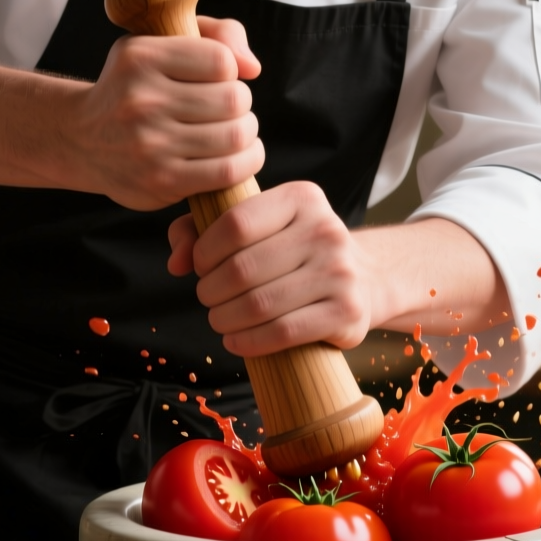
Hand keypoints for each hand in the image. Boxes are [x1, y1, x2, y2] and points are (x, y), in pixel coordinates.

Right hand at [74, 17, 263, 209]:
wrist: (81, 140)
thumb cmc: (135, 88)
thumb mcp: (160, 44)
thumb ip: (216, 35)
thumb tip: (252, 67)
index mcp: (141, 58)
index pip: (221, 60)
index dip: (230, 70)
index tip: (216, 80)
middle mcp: (142, 100)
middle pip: (234, 100)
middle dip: (241, 104)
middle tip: (228, 110)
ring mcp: (150, 144)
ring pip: (236, 136)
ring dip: (247, 134)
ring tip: (234, 131)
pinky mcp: (162, 181)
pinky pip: (228, 171)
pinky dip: (246, 162)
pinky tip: (236, 156)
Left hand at [166, 181, 378, 356]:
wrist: (364, 280)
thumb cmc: (294, 252)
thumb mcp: (258, 226)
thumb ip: (202, 229)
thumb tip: (176, 262)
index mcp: (302, 198)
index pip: (235, 223)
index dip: (205, 252)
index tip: (201, 267)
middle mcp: (326, 229)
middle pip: (243, 269)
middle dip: (211, 291)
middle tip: (208, 299)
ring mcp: (340, 272)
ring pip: (259, 304)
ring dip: (225, 320)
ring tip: (220, 320)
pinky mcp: (347, 312)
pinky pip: (283, 332)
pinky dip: (249, 342)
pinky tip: (237, 341)